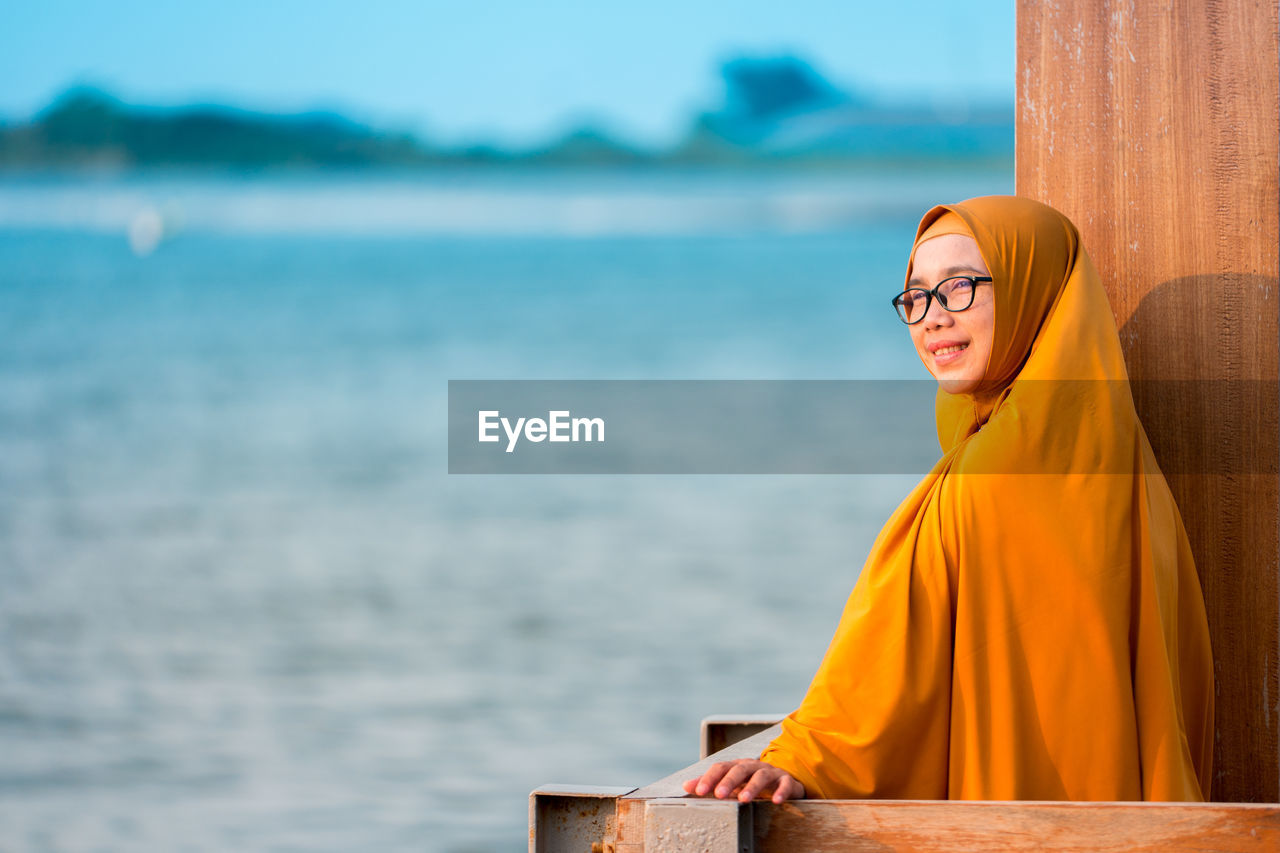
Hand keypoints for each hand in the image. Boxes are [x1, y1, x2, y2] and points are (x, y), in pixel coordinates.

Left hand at [681, 758, 804, 803]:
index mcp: (737, 766)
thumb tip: (686, 785)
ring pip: (761, 776)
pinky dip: (781, 791)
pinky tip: (776, 801)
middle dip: (728, 781)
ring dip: (752, 787)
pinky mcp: (786, 781)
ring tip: (744, 799)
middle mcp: (752, 766)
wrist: (782, 779)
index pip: (721, 768)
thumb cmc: (751, 782)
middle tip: (719, 794)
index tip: (700, 791)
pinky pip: (785, 784)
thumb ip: (710, 783)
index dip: (710, 778)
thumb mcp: (731, 783)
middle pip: (739, 769)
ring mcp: (770, 772)